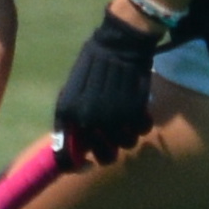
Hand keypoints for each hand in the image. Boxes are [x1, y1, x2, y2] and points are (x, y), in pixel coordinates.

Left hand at [53, 9, 158, 165]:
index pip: (65, 157)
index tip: (87, 164)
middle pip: (103, 158)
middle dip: (109, 151)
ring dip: (128, 136)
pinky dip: (142, 123)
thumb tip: (73, 147)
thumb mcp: (72, 88)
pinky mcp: (134, 111)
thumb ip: (71, 118)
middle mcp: (88, 119)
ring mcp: (112, 117)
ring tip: (127, 120)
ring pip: (125, 146)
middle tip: (112, 137)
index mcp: (67, 113)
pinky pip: (141, 130)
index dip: (75, 167)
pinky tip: (139, 110)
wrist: (119, 41)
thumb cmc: (94, 64)